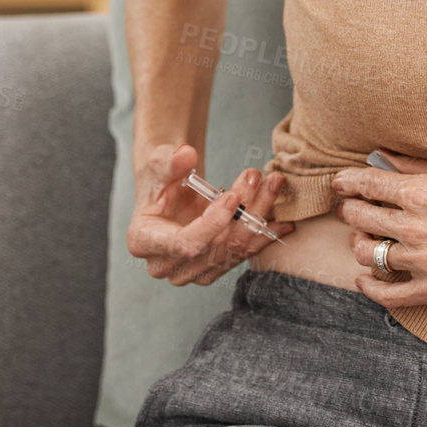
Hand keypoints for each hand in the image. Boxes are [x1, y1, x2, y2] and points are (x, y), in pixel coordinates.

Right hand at [127, 144, 293, 286]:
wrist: (171, 192)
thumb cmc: (161, 178)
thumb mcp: (159, 164)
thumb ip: (169, 160)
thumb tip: (185, 154)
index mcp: (144, 242)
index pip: (185, 243)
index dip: (213, 223)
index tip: (233, 196)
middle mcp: (166, 265)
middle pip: (216, 246)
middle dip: (243, 210)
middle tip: (259, 176)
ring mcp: (191, 272)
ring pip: (234, 250)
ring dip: (258, 218)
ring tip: (272, 185)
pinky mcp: (213, 270)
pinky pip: (243, 256)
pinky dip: (264, 236)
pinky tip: (282, 220)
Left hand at [331, 151, 426, 306]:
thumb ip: (417, 167)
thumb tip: (384, 159)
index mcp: (420, 193)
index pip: (365, 185)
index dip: (347, 183)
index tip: (341, 183)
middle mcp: (415, 227)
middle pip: (359, 218)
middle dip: (351, 210)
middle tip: (354, 209)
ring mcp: (423, 262)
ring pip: (366, 253)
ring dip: (360, 243)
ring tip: (367, 238)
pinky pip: (386, 294)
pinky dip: (368, 286)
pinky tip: (365, 278)